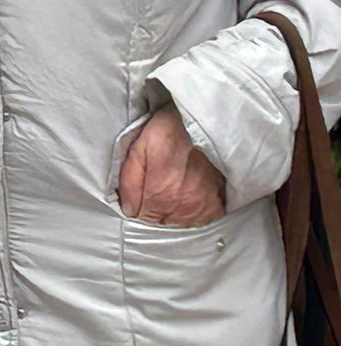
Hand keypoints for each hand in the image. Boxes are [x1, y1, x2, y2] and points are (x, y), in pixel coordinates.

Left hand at [118, 104, 225, 226]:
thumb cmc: (170, 131)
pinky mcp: (217, 204)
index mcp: (158, 194)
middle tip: (158, 184)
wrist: (204, 123)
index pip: (141, 216)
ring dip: (174, 210)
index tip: (140, 190)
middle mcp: (181, 206)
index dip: (138, 202)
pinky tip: (190, 194)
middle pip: (160, 220)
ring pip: (180, 222)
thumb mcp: (138, 149)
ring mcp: (201, 207)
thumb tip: (127, 207)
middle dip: (154, 207)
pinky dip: (194, 211)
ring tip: (174, 187)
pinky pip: (202, 219)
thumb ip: (129, 181)